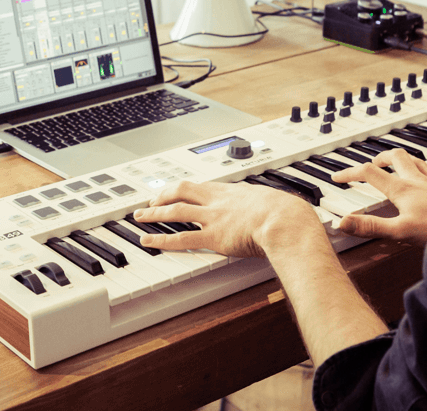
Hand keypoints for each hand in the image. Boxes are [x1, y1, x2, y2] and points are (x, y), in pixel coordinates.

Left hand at [133, 180, 324, 258]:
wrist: (286, 221)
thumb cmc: (287, 214)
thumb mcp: (274, 202)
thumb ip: (267, 206)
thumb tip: (277, 211)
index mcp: (234, 191)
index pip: (204, 186)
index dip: (188, 189)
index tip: (179, 191)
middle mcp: (219, 201)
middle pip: (183, 190)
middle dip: (164, 194)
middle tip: (151, 200)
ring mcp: (213, 217)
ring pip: (176, 210)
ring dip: (155, 213)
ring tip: (139, 216)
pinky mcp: (213, 236)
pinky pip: (181, 237)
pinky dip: (161, 239)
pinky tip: (148, 240)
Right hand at [332, 149, 426, 244]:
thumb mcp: (400, 231)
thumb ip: (371, 227)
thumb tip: (344, 222)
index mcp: (402, 189)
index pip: (369, 173)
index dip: (350, 173)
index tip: (338, 177)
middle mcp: (418, 180)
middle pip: (396, 158)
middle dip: (381, 158)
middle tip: (373, 164)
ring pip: (417, 161)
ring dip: (404, 160)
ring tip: (398, 164)